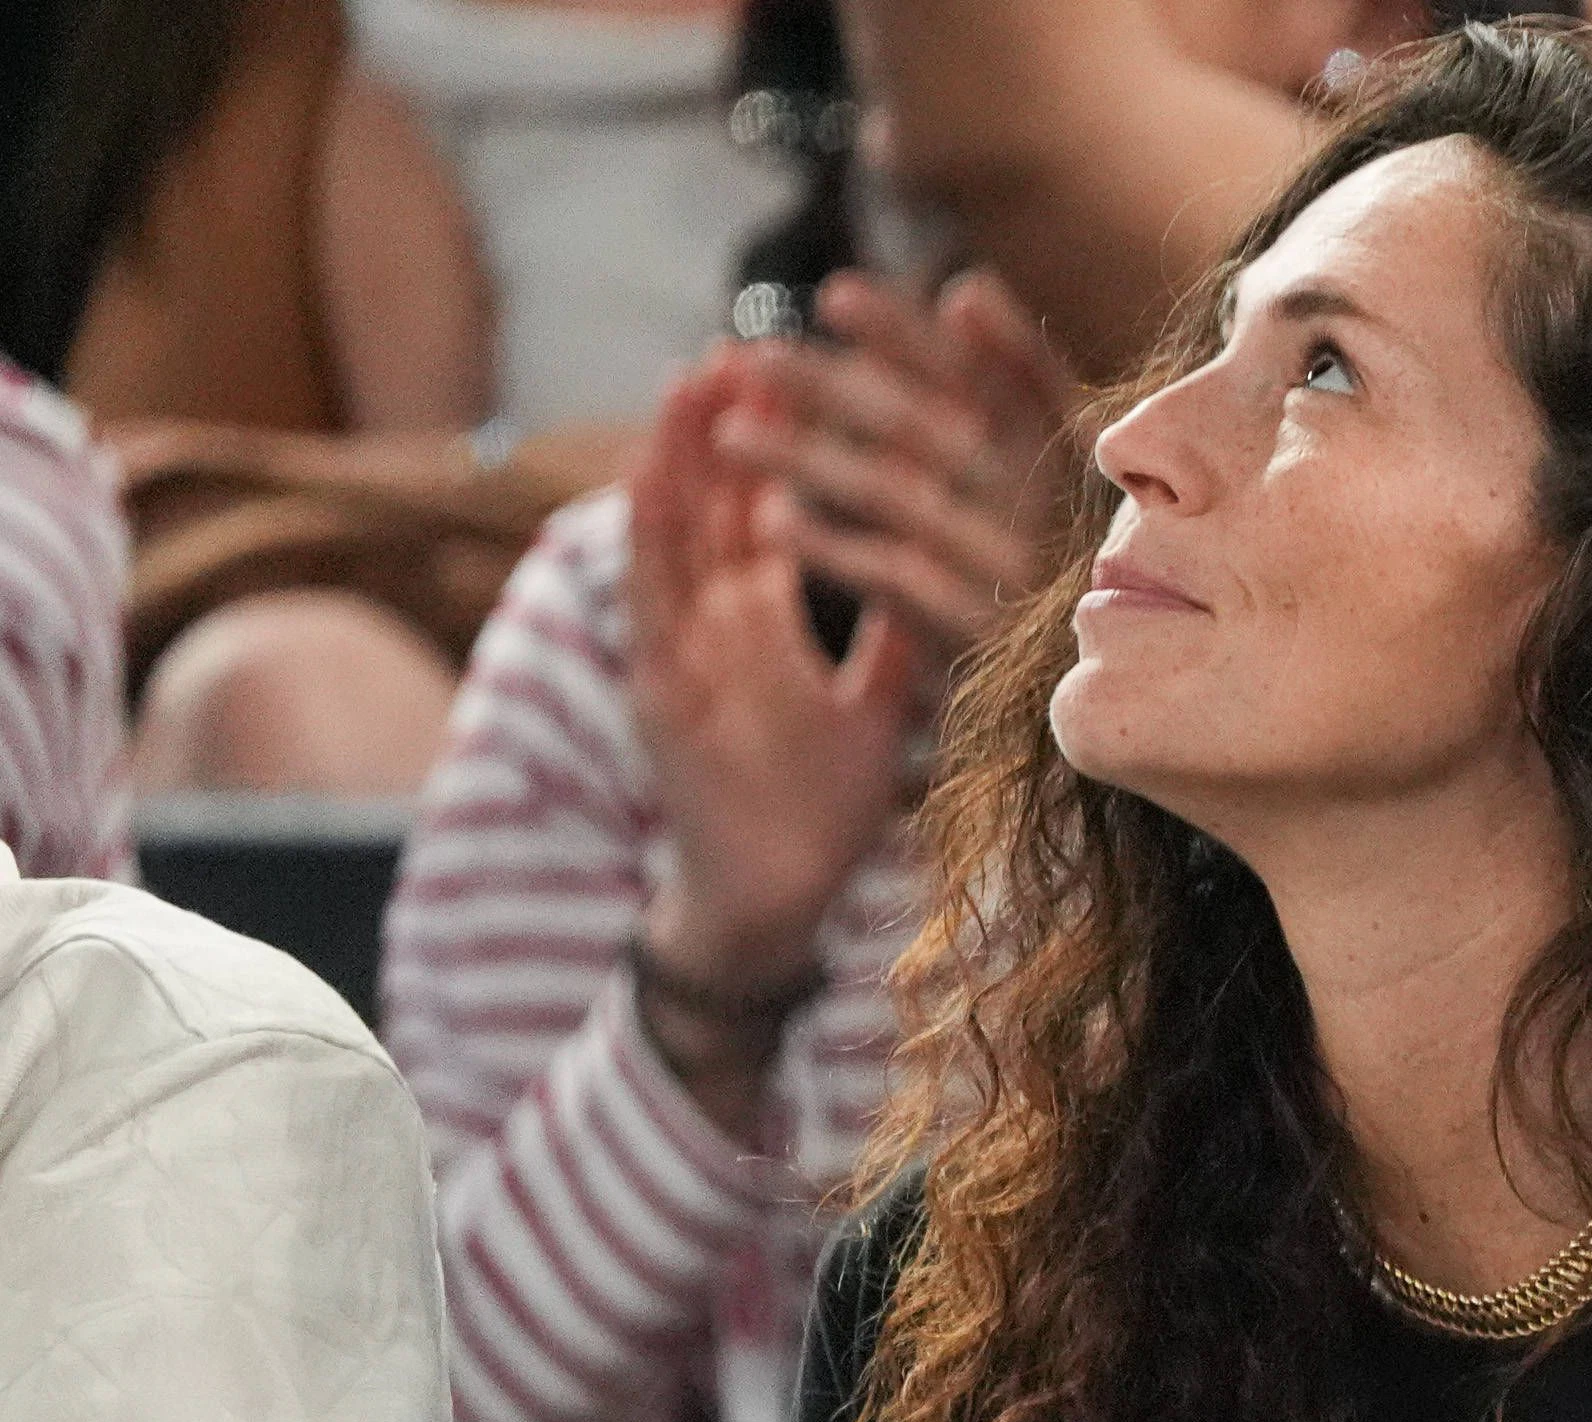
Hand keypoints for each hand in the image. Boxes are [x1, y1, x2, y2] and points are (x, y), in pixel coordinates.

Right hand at [626, 348, 921, 1004]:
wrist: (773, 901)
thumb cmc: (814, 806)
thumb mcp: (871, 706)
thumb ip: (894, 641)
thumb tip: (936, 574)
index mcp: (755, 622)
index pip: (762, 511)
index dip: (779, 445)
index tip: (804, 374)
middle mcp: (710, 625)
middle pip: (711, 505)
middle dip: (724, 425)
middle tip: (747, 344)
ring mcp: (678, 654)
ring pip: (671, 537)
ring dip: (677, 458)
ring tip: (693, 382)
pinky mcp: (660, 693)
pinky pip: (651, 604)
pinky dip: (650, 540)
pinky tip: (653, 482)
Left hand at [713, 267, 1077, 652]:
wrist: (1120, 683)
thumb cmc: (1069, 556)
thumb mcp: (1060, 463)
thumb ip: (1020, 379)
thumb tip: (962, 292)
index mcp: (1064, 452)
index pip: (979, 377)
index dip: (908, 335)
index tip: (834, 295)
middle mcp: (1046, 504)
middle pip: (927, 429)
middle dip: (833, 388)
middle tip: (755, 358)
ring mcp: (1017, 569)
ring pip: (900, 496)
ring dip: (809, 459)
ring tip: (730, 435)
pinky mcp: (987, 635)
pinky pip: (897, 579)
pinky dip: (834, 547)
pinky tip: (771, 520)